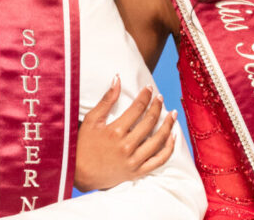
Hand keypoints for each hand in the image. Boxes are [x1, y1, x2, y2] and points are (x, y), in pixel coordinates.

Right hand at [73, 74, 177, 190]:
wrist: (80, 173)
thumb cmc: (84, 145)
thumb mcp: (91, 120)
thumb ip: (106, 100)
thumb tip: (117, 79)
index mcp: (115, 131)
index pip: (137, 109)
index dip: (145, 96)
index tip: (149, 88)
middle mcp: (127, 146)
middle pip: (149, 122)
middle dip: (157, 107)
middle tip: (160, 98)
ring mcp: (133, 161)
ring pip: (158, 141)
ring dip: (168, 125)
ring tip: (172, 114)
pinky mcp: (137, 172)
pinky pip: (158, 161)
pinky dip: (168, 149)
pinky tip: (173, 137)